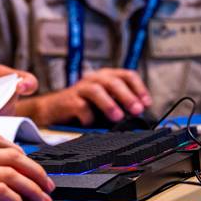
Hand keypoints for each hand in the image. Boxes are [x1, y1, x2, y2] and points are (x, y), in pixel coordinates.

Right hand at [16, 68, 151, 126]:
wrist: (53, 110)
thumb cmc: (83, 107)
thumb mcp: (105, 104)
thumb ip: (120, 106)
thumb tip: (139, 118)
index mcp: (106, 77)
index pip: (126, 75)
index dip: (139, 88)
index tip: (146, 103)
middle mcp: (94, 79)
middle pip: (113, 81)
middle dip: (127, 96)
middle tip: (137, 110)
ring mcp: (80, 88)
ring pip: (96, 90)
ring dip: (109, 103)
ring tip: (117, 117)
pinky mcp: (68, 100)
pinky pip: (80, 106)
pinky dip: (88, 116)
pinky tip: (91, 124)